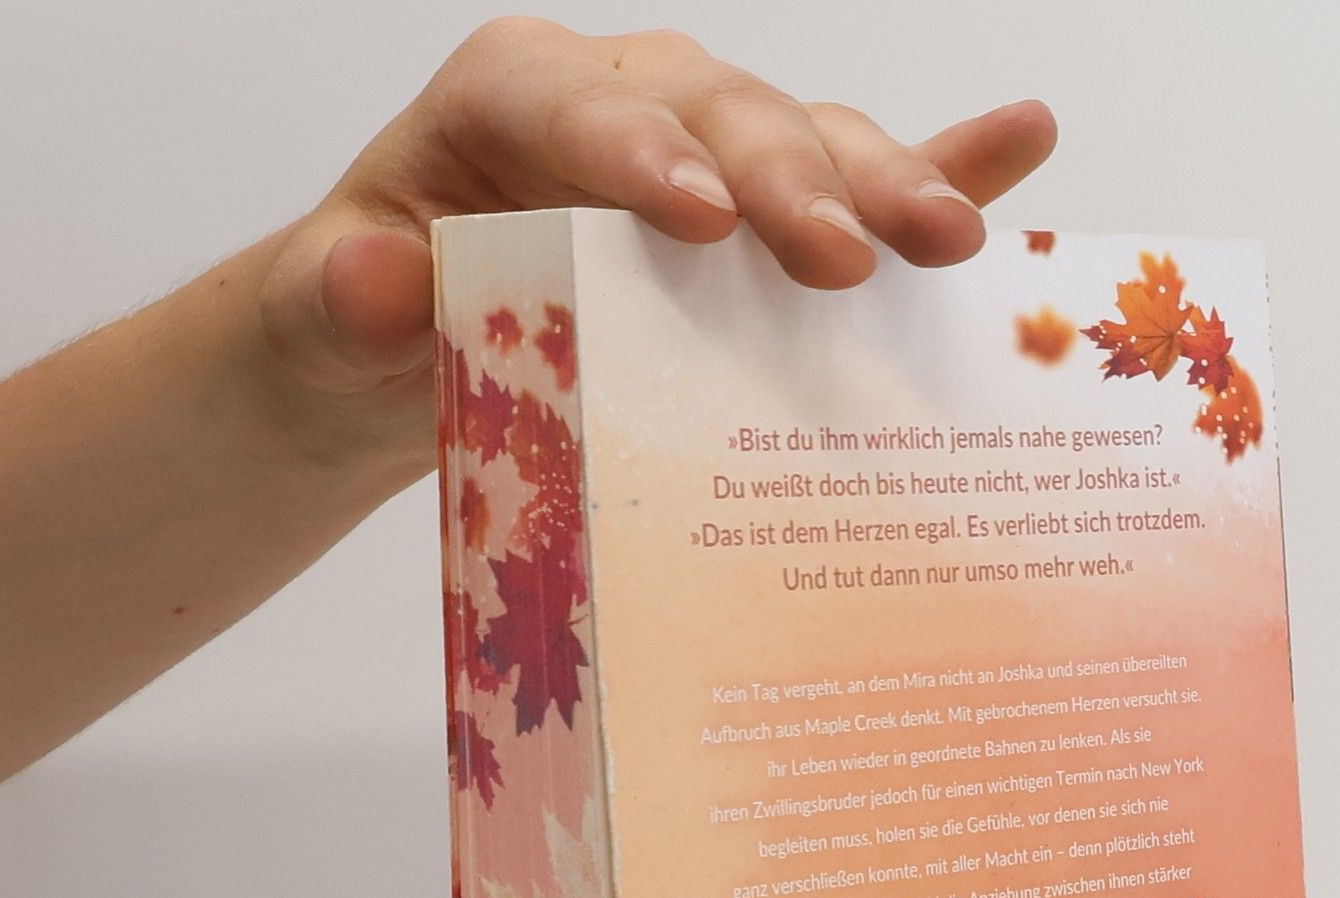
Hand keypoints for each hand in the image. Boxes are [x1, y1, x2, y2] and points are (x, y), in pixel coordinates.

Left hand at [256, 20, 1056, 462]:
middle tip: (843, 259)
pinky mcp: (762, 219)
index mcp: (509, 102)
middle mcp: (626, 105)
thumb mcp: (319, 315)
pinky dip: (939, 167)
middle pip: (721, 114)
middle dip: (789, 179)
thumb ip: (337, 297)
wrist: (406, 352)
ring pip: (805, 141)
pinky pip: (856, 183)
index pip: (577, 102)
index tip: (700, 220)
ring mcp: (707, 156)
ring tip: (950, 242)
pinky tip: (1020, 147)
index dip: (641, 149)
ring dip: (883, 184)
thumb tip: (379, 281)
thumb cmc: (367, 319)